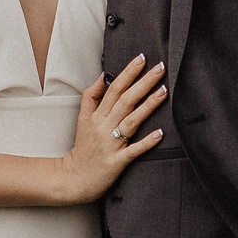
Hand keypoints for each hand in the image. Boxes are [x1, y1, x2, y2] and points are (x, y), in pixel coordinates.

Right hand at [48, 55, 165, 203]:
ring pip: (131, 121)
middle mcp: (104, 127)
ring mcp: (111, 144)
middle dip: (143, 82)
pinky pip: (133, 150)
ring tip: (164, 91)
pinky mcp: (116, 162)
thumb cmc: (82, 148)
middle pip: (125, 100)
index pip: (114, 88)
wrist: (73, 179)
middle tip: (160, 67)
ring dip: (148, 105)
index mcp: (97, 116)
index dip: (128, 73)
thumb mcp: (82, 119)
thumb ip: (91, 97)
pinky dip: (146, 142)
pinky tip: (160, 133)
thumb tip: (103, 76)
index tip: (142, 58)